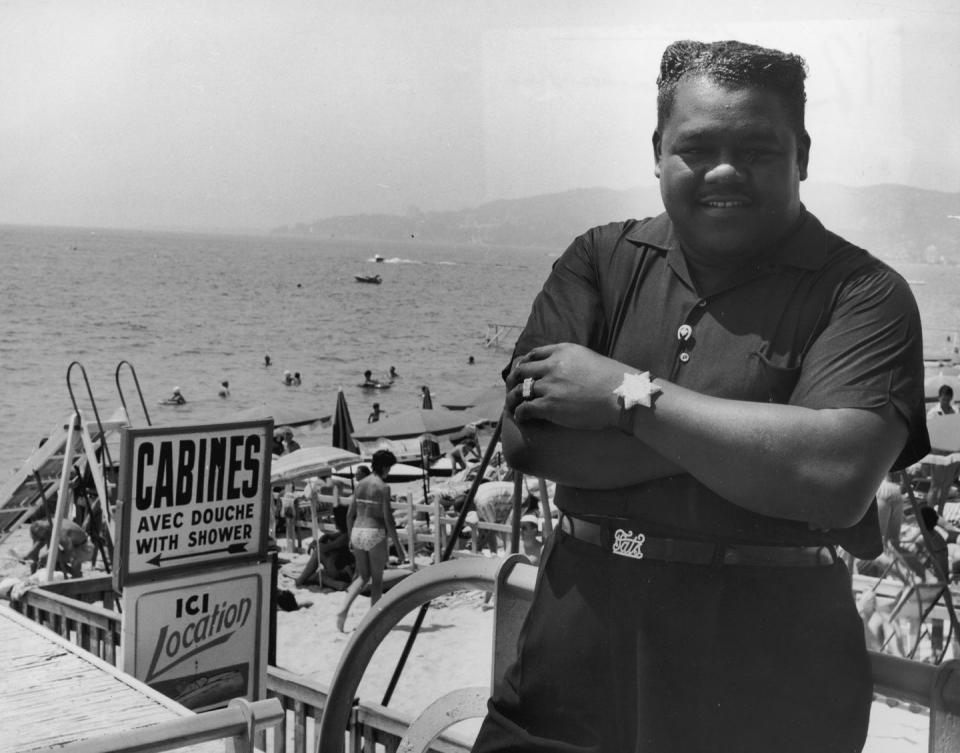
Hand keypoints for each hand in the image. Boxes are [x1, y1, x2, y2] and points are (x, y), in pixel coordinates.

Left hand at [505, 343, 626, 429]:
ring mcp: (549, 386)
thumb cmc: (614, 381)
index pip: (534, 354)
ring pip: (520, 390)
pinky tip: (521, 418)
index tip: (522, 371)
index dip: (525, 364)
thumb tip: (566, 371)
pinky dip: (520, 414)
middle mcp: (552, 366)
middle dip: (514, 379)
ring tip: (512, 406)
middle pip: (522, 370)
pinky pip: (525, 408)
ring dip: (513, 398)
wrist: (622, 396)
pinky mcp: (549, 405)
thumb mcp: (590, 359)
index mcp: (562, 351)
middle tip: (512, 388)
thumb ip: (572, 361)